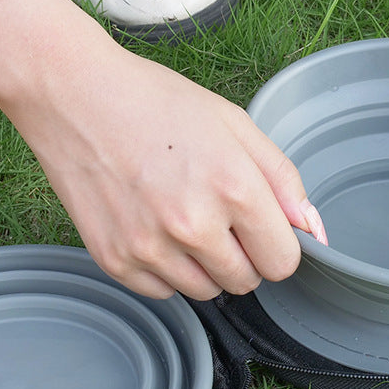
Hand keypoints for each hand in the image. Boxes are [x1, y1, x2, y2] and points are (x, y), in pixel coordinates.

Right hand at [3, 39, 326, 299]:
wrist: (74, 96)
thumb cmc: (157, 103)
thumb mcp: (234, 124)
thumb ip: (283, 180)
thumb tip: (314, 231)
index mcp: (234, 188)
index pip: (283, 263)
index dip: (275, 245)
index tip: (258, 228)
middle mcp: (193, 225)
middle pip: (246, 282)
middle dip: (242, 256)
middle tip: (216, 216)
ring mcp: (150, 248)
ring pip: (206, 292)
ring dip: (204, 266)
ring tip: (180, 218)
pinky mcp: (115, 260)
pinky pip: (163, 292)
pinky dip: (165, 270)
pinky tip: (151, 228)